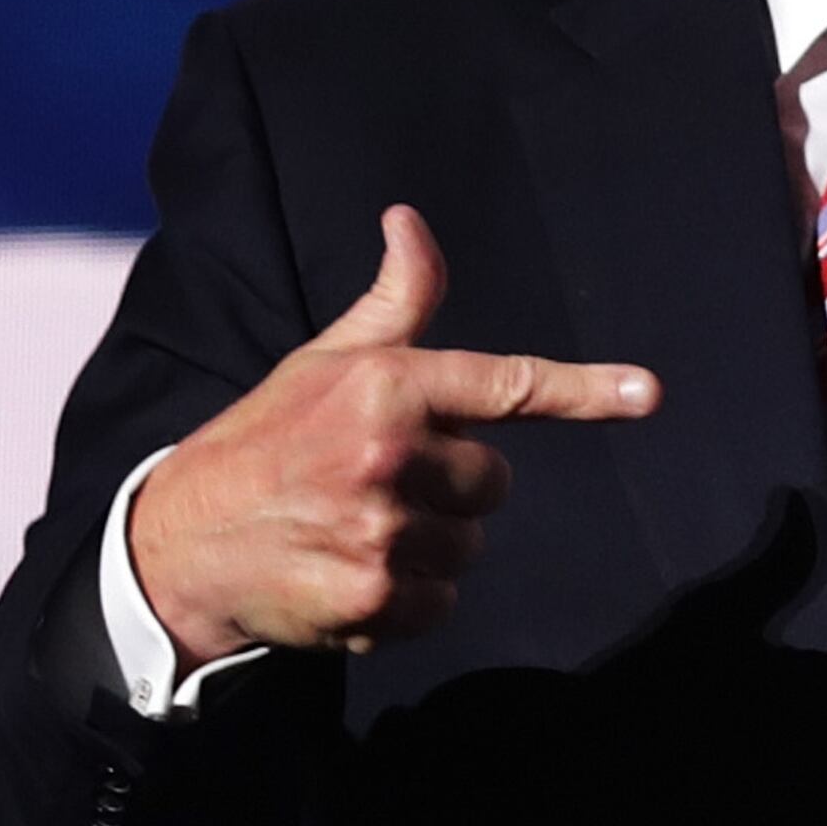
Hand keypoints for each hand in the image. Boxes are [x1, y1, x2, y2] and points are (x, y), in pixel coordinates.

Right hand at [129, 205, 658, 667]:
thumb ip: (395, 302)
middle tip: (380, 482)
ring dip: (431, 545)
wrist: (178, 544)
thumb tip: (411, 219)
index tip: (648, 394)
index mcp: (385, 388)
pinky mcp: (371, 601)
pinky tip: (350, 572)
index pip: (506, 385)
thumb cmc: (268, 440)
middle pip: (497, 484)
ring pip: (472, 548)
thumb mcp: (326, 361)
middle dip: (454, 487)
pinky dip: (408, 600)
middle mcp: (388, 457)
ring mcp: (381, 533)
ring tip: (358, 528)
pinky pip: (443, 605)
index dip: (586, 390)